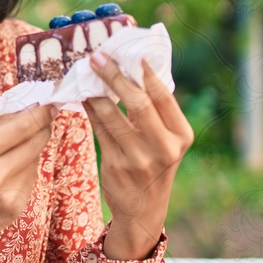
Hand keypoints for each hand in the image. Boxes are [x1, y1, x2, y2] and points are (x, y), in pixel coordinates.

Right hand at [0, 104, 52, 262]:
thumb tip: (26, 111)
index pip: (21, 127)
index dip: (40, 114)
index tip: (48, 105)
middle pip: (34, 144)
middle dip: (42, 129)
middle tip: (44, 119)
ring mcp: (4, 196)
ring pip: (34, 162)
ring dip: (30, 152)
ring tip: (10, 154)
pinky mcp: (12, 211)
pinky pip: (29, 181)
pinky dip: (24, 173)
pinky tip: (6, 176)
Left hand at [82, 54, 192, 260]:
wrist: (144, 209)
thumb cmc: (154, 162)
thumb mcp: (165, 139)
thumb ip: (154, 109)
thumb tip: (132, 67)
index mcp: (181, 134)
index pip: (162, 96)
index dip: (144, 72)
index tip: (128, 52)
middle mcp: (164, 147)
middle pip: (137, 102)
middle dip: (114, 76)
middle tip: (97, 56)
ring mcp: (139, 158)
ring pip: (111, 114)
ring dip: (95, 90)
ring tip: (84, 72)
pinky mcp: (116, 165)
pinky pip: (98, 129)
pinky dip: (89, 109)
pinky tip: (82, 95)